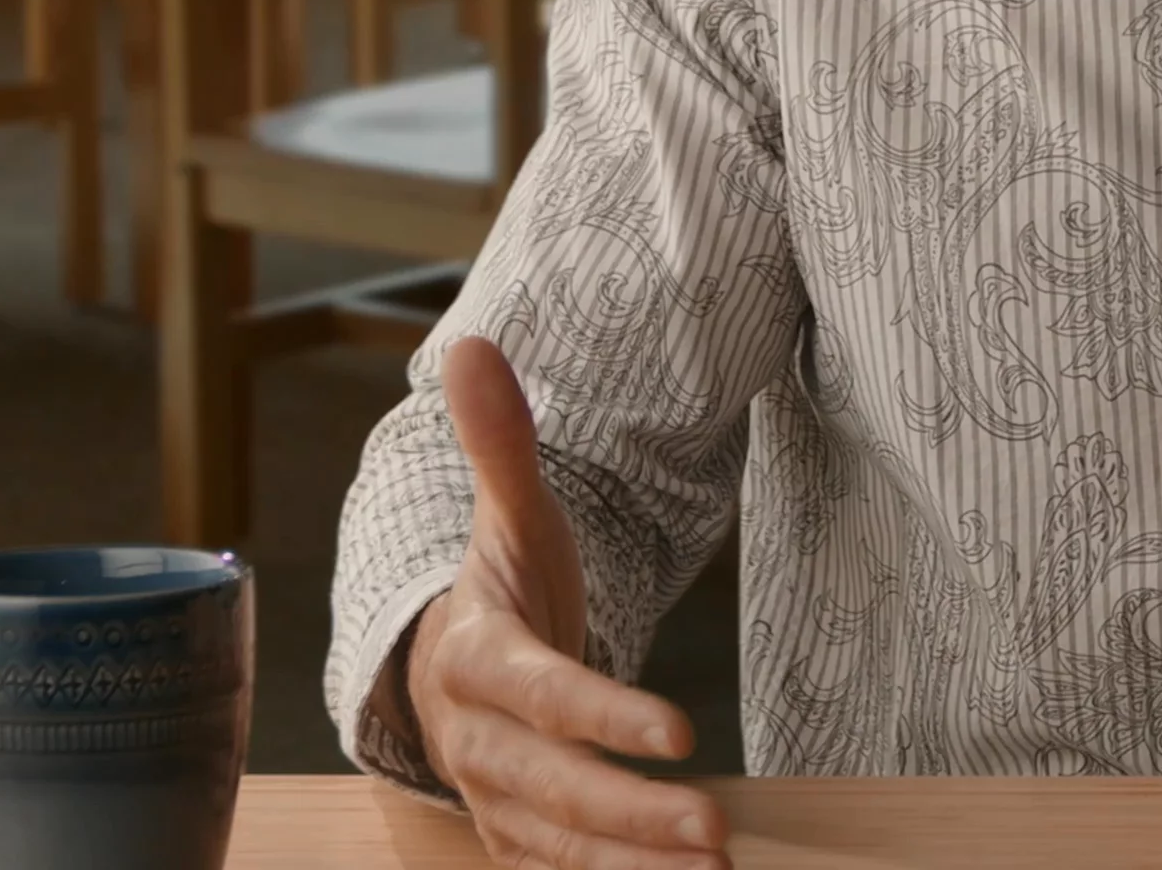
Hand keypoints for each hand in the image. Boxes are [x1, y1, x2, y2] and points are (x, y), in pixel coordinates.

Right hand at [403, 334, 726, 869]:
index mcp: (474, 661)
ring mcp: (493, 799)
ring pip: (562, 845)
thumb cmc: (499, 590)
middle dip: (633, 813)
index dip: (602, 716)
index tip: (679, 732)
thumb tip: (472, 344)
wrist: (445, 671)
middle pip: (556, 787)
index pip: (543, 693)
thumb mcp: (510, 520)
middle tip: (716, 829)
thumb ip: (500, 443)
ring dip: (634, 864)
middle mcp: (477, 742)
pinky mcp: (515, 840)